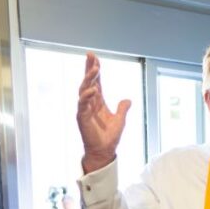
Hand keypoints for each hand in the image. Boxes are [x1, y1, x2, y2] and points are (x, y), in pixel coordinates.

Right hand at [77, 52, 131, 173]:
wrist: (104, 151)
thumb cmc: (109, 137)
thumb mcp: (120, 120)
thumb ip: (123, 108)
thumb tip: (128, 100)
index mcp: (98, 102)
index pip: (96, 82)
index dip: (95, 69)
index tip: (94, 57)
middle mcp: (89, 103)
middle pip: (88, 81)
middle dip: (89, 68)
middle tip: (91, 56)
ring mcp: (84, 110)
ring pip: (83, 90)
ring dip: (89, 79)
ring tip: (95, 69)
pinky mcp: (81, 118)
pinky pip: (82, 105)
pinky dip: (87, 96)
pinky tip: (93, 89)